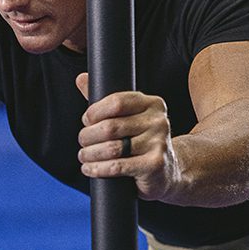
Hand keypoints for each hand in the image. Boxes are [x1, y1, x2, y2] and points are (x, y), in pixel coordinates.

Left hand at [75, 72, 178, 200]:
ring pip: (112, 148)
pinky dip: (98, 168)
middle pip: (110, 127)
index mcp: (152, 104)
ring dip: (90, 153)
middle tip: (83, 141)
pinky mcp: (155, 165)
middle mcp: (158, 121)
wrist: (166, 171)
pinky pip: (118, 166)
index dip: (95, 112)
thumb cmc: (140, 141)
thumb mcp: (127, 117)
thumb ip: (105, 101)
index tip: (86, 120)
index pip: (117, 102)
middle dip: (88, 135)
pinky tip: (89, 168)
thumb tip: (82, 78)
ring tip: (83, 155)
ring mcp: (159, 143)